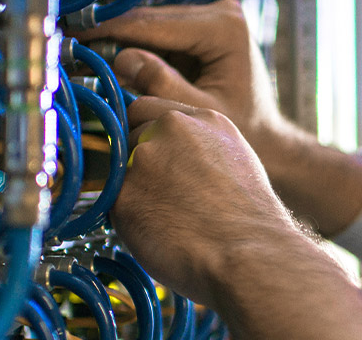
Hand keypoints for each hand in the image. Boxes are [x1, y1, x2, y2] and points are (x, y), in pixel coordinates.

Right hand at [77, 0, 310, 172]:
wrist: (269, 137)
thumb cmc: (244, 129)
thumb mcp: (198, 110)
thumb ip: (161, 84)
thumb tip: (120, 58)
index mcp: (226, 27)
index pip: (156, 24)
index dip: (111, 30)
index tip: (76, 36)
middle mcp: (222, 11)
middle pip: (152, 18)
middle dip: (111, 32)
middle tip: (68, 42)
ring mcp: (214, 16)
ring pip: (152, 22)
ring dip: (120, 36)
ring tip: (80, 49)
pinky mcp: (204, 26)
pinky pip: (160, 32)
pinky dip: (136, 44)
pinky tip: (105, 54)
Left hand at [110, 96, 304, 303]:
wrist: (249, 253)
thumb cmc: (250, 219)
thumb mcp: (235, 160)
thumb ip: (198, 146)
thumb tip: (172, 157)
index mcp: (203, 117)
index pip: (147, 108)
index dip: (145, 134)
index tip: (153, 157)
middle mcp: (170, 128)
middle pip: (129, 136)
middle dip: (136, 161)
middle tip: (162, 195)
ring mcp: (144, 158)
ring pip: (119, 171)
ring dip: (132, 190)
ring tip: (166, 217)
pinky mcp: (124, 194)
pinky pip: (112, 205)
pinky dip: (127, 221)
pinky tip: (159, 233)